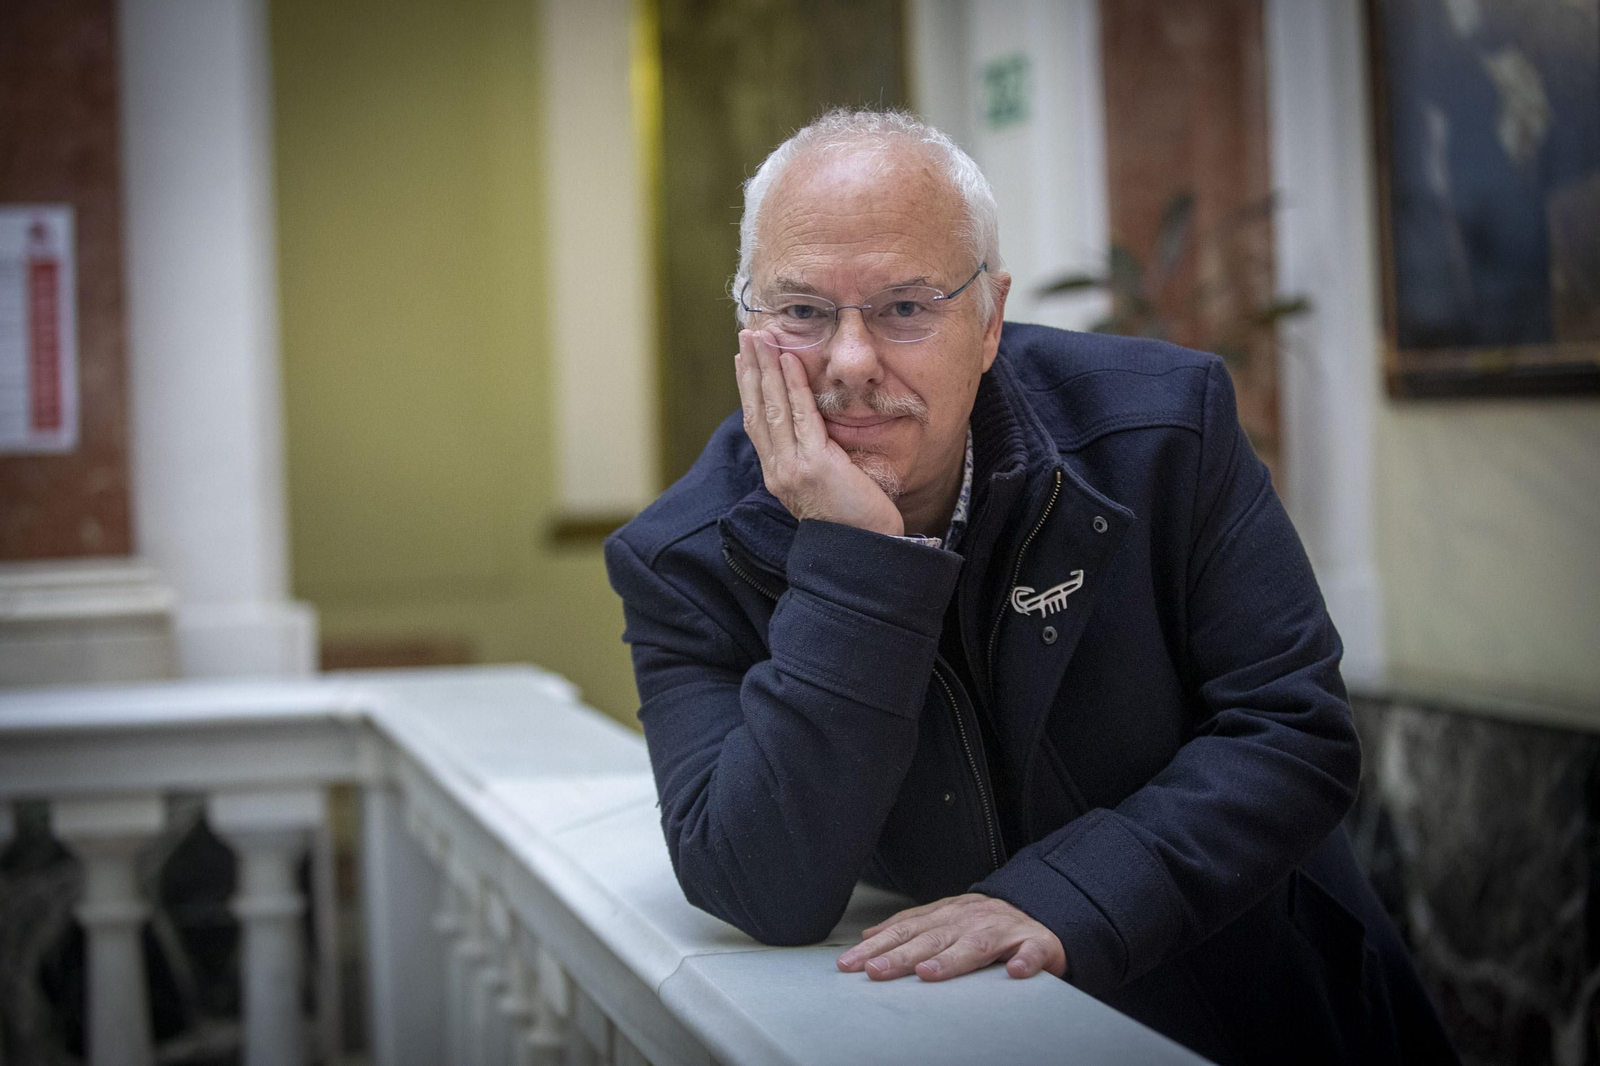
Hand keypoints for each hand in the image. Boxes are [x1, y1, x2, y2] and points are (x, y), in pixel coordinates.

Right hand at [735, 329, 903, 536]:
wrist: (865, 552)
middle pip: (757, 409)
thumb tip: (817, 430)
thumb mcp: (826, 484)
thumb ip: (815, 457)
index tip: (743, 360)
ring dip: (765, 368)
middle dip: (750, 369)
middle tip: (746, 335)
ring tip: (760, 337)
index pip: (758, 423)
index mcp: (779, 475)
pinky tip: (789, 360)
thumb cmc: (853, 520)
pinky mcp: (814, 465)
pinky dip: (792, 386)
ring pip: (772, 407)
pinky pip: (800, 417)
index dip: (748, 388)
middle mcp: (778, 470)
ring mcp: (792, 468)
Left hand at [836, 893, 1066, 981]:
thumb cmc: (987, 924)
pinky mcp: (1039, 943)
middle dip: (901, 955)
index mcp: (948, 915)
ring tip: (928, 974)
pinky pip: (1033, 953)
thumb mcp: (946, 920)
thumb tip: (869, 937)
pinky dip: (1026, 962)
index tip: (851, 963)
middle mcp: (972, 919)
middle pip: (933, 938)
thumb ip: (911, 928)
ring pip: (977, 944)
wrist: (1042, 913)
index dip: (878, 946)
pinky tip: (1016, 973)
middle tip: (875, 971)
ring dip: (952, 959)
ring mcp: (1005, 930)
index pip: (907, 930)